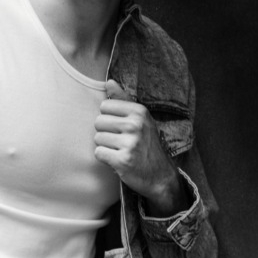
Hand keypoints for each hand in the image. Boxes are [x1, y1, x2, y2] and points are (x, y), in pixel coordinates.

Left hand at [95, 81, 189, 216]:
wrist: (160, 175)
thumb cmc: (147, 145)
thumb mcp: (140, 119)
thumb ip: (123, 100)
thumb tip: (108, 81)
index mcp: (139, 112)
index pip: (104, 106)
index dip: (109, 118)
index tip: (121, 127)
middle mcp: (136, 125)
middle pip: (98, 122)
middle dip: (105, 133)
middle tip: (121, 141)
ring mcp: (130, 143)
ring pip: (97, 138)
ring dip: (105, 147)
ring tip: (121, 151)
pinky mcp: (123, 160)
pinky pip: (98, 153)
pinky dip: (105, 158)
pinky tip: (118, 160)